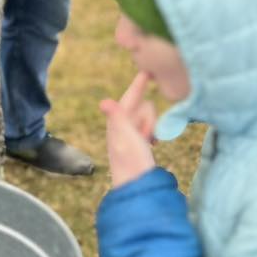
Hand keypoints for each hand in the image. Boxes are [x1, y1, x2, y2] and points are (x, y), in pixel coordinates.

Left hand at [102, 72, 156, 187]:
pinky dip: (153, 132)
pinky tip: (151, 145)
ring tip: (149, 142)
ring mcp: (130, 134)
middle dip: (149, 117)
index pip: (130, 96)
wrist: (137, 186)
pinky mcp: (138, 142)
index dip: (139, 84)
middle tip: (148, 135)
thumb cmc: (132, 162)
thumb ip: (117, 117)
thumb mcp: (126, 137)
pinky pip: (150, 127)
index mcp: (117, 122)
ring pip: (148, 116)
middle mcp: (121, 125)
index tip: (148, 69)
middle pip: (143, 106)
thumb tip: (104, 102)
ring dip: (152, 126)